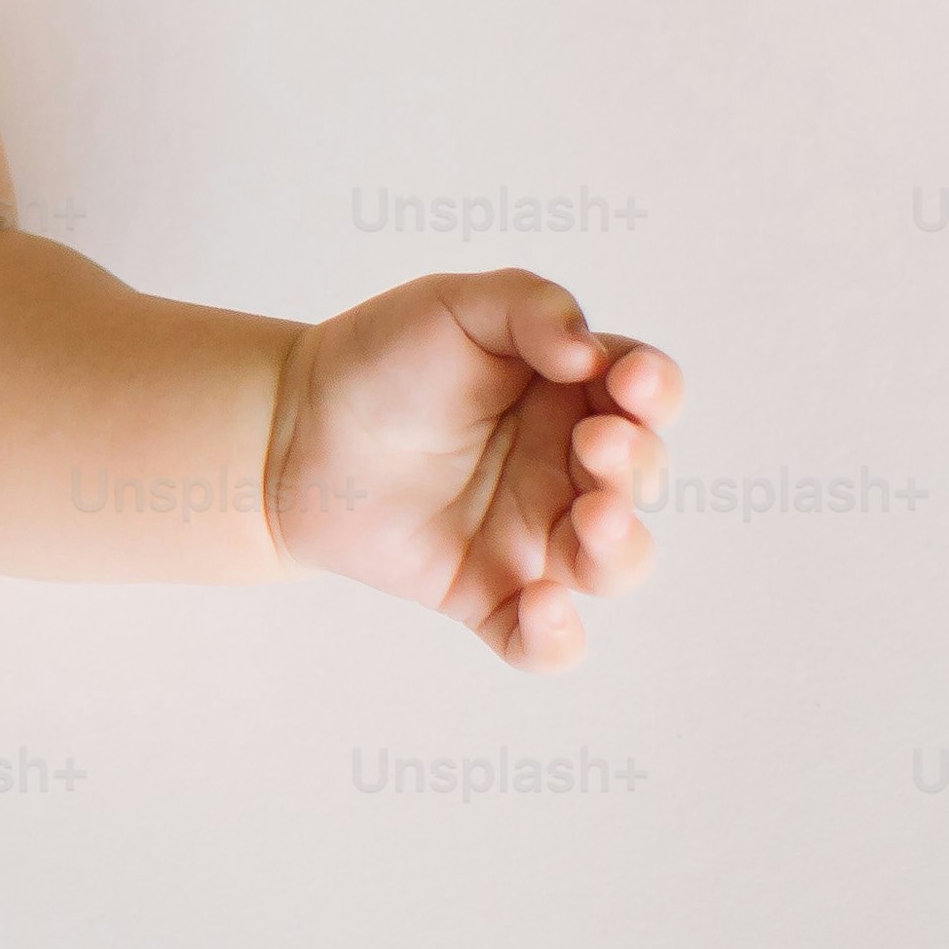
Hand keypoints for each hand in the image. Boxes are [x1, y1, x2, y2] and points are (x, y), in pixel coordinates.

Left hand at [265, 270, 678, 670]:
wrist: (292, 427)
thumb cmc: (384, 359)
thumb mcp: (455, 305)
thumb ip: (531, 306)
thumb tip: (590, 353)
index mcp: (577, 395)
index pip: (647, 395)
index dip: (656, 390)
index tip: (632, 381)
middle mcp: (569, 470)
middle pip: (639, 479)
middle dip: (633, 463)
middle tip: (596, 441)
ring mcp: (533, 537)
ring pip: (613, 565)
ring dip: (620, 548)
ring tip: (594, 518)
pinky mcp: (487, 593)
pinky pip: (538, 642)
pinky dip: (556, 640)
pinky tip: (542, 607)